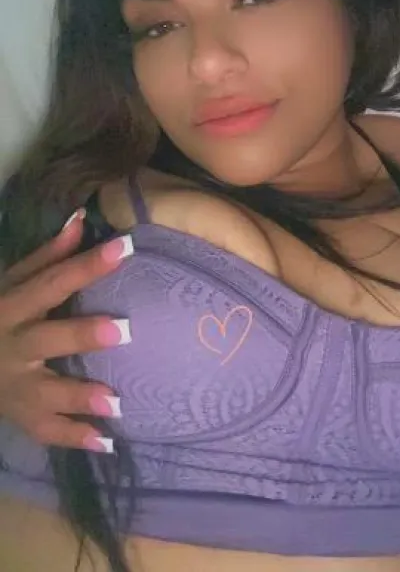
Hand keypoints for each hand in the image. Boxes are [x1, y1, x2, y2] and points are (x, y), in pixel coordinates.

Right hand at [0, 211, 131, 450]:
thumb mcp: (11, 282)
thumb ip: (47, 256)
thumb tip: (82, 220)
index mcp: (11, 307)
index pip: (51, 282)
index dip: (86, 265)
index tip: (125, 246)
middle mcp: (11, 346)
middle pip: (47, 338)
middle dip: (82, 335)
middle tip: (126, 331)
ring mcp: (14, 386)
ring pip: (45, 393)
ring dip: (79, 397)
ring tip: (116, 403)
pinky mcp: (19, 416)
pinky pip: (45, 431)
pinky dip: (74, 438)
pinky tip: (106, 442)